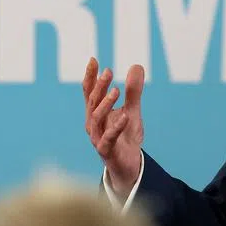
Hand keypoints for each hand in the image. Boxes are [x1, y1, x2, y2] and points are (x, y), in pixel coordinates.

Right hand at [83, 57, 145, 194]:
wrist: (129, 165)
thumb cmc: (126, 136)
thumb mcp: (132, 110)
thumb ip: (133, 91)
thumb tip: (136, 65)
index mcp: (96, 113)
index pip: (89, 92)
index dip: (90, 76)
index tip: (94, 59)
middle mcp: (93, 124)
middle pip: (92, 102)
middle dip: (99, 86)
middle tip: (108, 71)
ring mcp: (97, 137)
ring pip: (96, 118)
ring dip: (105, 103)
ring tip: (117, 90)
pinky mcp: (106, 151)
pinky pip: (108, 137)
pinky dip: (116, 126)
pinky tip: (125, 116)